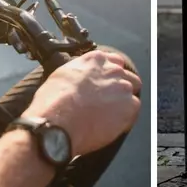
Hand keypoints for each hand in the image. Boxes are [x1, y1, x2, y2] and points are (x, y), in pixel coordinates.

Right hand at [22, 50, 141, 156]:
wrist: (57, 121)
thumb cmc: (53, 102)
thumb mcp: (61, 76)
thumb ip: (79, 73)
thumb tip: (80, 81)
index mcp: (95, 60)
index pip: (113, 61)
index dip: (110, 75)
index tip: (105, 84)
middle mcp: (113, 70)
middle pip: (127, 77)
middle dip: (119, 88)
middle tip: (107, 102)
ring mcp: (123, 87)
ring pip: (131, 94)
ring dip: (123, 103)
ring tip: (108, 116)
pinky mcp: (130, 106)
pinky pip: (133, 112)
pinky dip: (124, 119)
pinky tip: (110, 126)